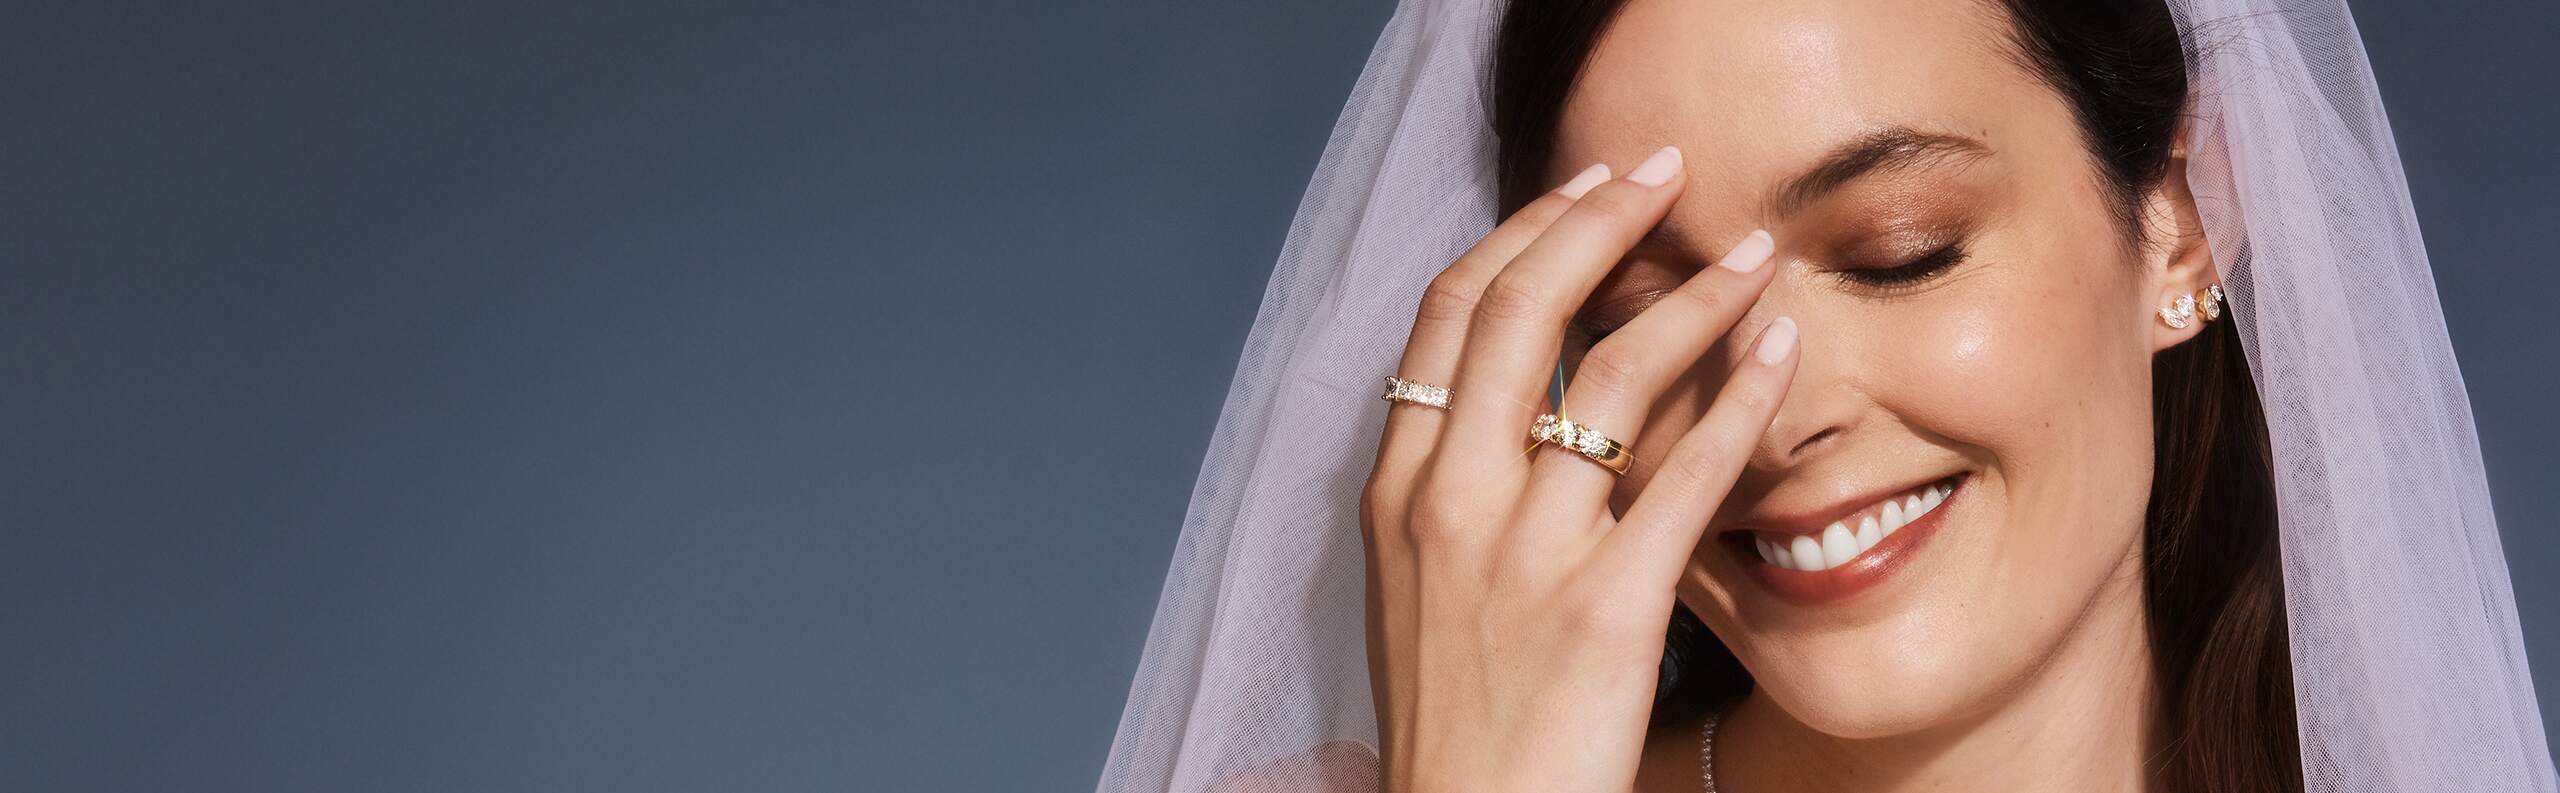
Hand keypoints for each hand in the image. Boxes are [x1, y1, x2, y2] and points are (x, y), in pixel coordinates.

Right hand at [1360, 146, 1795, 792]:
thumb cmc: (1455, 723)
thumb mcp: (1413, 591)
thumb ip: (1445, 492)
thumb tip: (1502, 406)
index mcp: (1396, 492)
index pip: (1444, 317)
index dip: (1518, 235)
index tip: (1580, 192)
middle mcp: (1448, 504)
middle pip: (1518, 310)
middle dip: (1597, 219)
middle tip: (1663, 172)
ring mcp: (1522, 555)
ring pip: (1610, 375)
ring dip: (1692, 295)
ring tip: (1752, 256)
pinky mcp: (1603, 612)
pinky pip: (1685, 477)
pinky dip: (1741, 402)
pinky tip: (1783, 358)